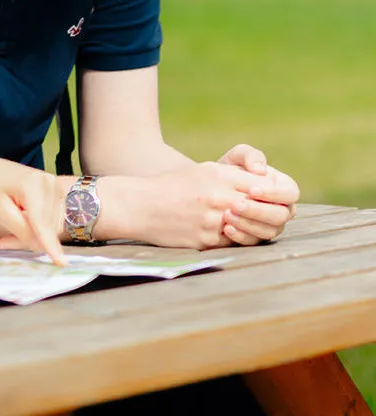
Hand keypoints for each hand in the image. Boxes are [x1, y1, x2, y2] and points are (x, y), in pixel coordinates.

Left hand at [0, 156, 65, 263]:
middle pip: (48, 227)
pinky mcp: (56, 194)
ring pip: (52, 227)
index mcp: (33, 183)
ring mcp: (55, 187)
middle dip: (28, 238)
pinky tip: (21, 222)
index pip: (42, 222)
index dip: (49, 243)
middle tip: (3, 242)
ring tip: (9, 230)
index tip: (60, 262)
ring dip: (33, 234)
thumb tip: (40, 245)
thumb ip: (20, 229)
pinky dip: (38, 228)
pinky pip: (52, 221)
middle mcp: (50, 183)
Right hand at [136, 161, 296, 249]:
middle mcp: (220, 198)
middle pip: (268, 212)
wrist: (139, 205)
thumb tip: (266, 185)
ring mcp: (213, 221)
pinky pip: (233, 243)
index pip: (267, 186)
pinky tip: (228, 233)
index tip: (274, 198)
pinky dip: (235, 239)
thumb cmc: (172, 186)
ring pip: (253, 231)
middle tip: (271, 217)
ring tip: (250, 225)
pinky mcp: (205, 240)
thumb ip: (235, 177)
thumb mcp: (204, 172)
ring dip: (255, 230)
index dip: (276, 194)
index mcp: (221, 177)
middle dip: (273, 216)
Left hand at [216, 145, 298, 244]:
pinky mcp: (255, 237)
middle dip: (258, 210)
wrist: (208, 189)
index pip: (290, 193)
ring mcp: (270, 226)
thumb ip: (249, 156)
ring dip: (248, 224)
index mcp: (283, 188)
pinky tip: (226, 228)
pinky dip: (240, 236)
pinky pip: (253, 242)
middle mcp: (282, 209)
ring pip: (269, 231)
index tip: (252, 190)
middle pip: (280, 215)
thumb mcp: (236, 157)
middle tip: (235, 205)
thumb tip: (260, 169)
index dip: (274, 193)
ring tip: (226, 215)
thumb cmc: (228, 170)